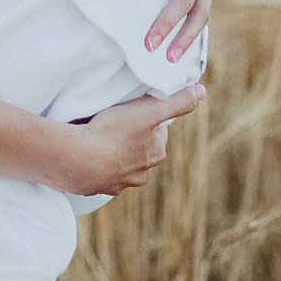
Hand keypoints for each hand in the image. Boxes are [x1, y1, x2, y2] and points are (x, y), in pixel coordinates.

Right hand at [57, 84, 205, 196]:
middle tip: (117, 124)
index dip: (148, 120)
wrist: (79, 159)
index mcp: (156, 154)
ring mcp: (118, 183)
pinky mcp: (97, 188)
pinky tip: (90, 157)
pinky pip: (102, 176)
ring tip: (101, 140)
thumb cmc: (115, 133)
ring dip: (116, 155)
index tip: (135, 112)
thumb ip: (178, 102)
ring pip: (122, 166)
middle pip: (141, 150)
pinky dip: (99, 167)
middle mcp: (141, 173)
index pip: (157, 133)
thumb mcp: (150, 111)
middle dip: (133, 139)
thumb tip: (201, 91)